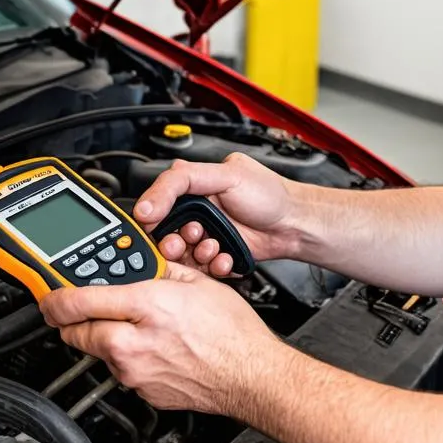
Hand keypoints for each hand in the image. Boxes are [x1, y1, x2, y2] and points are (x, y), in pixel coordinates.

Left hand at [39, 262, 285, 414]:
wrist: (252, 376)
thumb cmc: (234, 333)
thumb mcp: (197, 284)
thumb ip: (160, 272)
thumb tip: (139, 266)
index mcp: (146, 306)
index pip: (77, 302)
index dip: (53, 298)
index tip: (48, 296)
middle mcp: (133, 343)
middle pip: (74, 332)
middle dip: (69, 320)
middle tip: (74, 311)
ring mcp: (135, 372)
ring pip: (97, 352)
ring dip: (103, 338)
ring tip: (128, 327)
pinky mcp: (142, 392)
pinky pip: (121, 371)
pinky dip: (126, 358)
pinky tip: (150, 349)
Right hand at [133, 153, 301, 276]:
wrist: (295, 224)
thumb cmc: (269, 194)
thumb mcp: (225, 174)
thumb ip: (182, 181)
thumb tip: (148, 202)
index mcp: (193, 188)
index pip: (157, 204)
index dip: (153, 218)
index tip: (156, 226)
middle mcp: (197, 212)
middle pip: (166, 233)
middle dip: (175, 240)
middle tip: (190, 238)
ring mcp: (207, 235)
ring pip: (183, 254)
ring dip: (195, 254)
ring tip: (212, 246)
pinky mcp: (216, 256)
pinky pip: (202, 268)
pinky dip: (211, 266)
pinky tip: (223, 257)